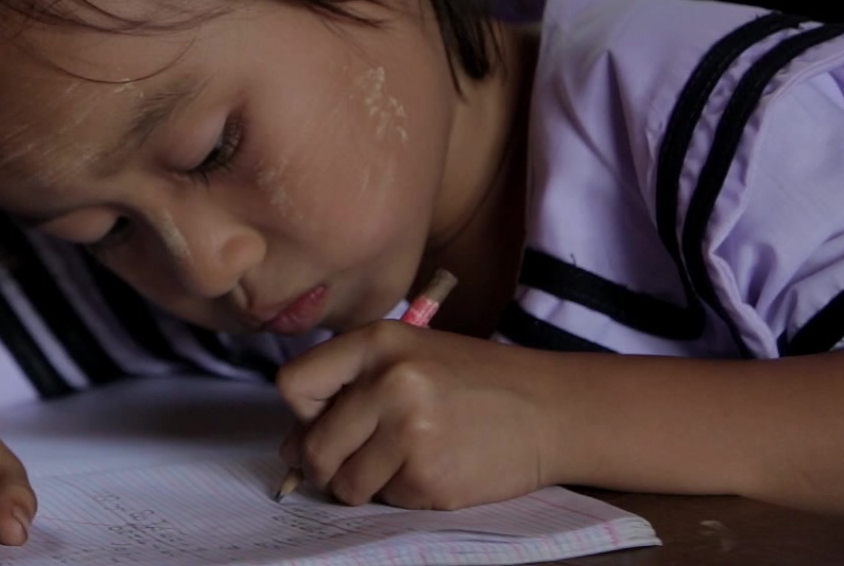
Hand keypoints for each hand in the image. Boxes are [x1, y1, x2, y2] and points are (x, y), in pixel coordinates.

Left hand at [275, 322, 549, 509]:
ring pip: (347, 484)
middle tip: (360, 459)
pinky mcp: (430, 477)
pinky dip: (405, 494)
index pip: (293, 386)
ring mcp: (410, 433)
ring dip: (367, 484)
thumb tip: (292, 448)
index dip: (304, 415)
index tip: (325, 422)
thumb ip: (349, 389)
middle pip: (315, 447)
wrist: (551, 408)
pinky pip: (389, 501)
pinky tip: (436, 468)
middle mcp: (389, 383)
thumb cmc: (474, 381)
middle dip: (328, 465)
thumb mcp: (409, 357)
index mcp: (377, 342)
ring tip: (406, 459)